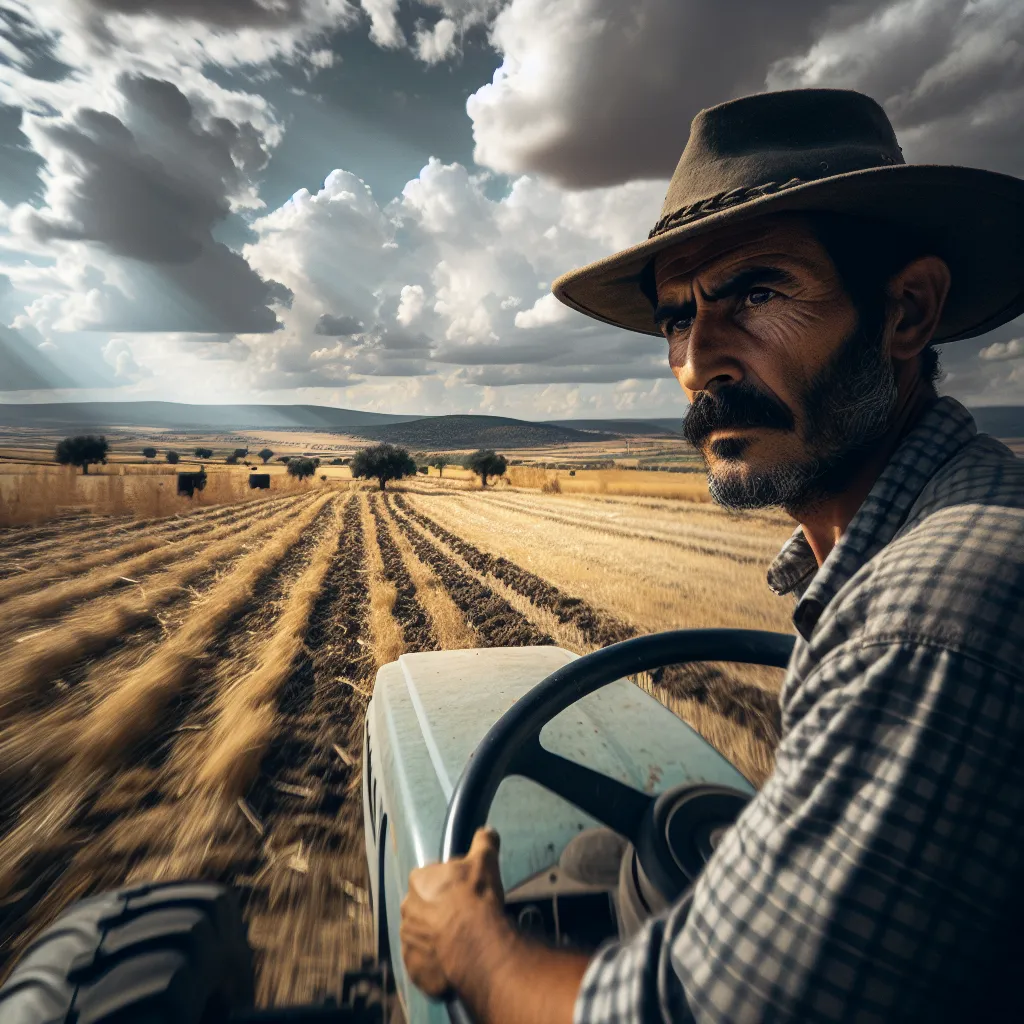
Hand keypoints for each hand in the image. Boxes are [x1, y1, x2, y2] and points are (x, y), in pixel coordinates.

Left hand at [400, 827, 507, 998]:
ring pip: (422, 936)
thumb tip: (486, 832)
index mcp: (418, 881)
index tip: (461, 891)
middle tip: (462, 916)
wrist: (476, 945)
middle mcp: (406, 910)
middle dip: (438, 911)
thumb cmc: (477, 898)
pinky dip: (435, 962)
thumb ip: (483, 842)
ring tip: (460, 941)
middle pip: (423, 907)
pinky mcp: (414, 969)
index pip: (428, 878)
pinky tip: (454, 960)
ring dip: (435, 937)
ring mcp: (408, 941)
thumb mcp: (485, 860)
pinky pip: (424, 963)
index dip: (446, 884)